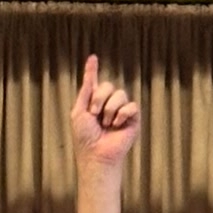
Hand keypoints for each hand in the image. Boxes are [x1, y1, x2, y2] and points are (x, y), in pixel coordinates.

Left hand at [70, 52, 139, 171]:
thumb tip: (88, 72)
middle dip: (99, 99)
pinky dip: (122, 115)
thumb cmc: (85, 138)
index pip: (94, 83)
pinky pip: (131, 105)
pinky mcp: (132, 118)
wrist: (96, 154)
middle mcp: (108, 104)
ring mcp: (121, 110)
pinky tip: (117, 126)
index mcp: (93, 103)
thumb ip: (85, 92)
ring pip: (120, 94)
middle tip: (94, 114)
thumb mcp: (79, 112)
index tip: (92, 58)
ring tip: (106, 124)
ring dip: (110, 109)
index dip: (92, 70)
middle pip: (108, 85)